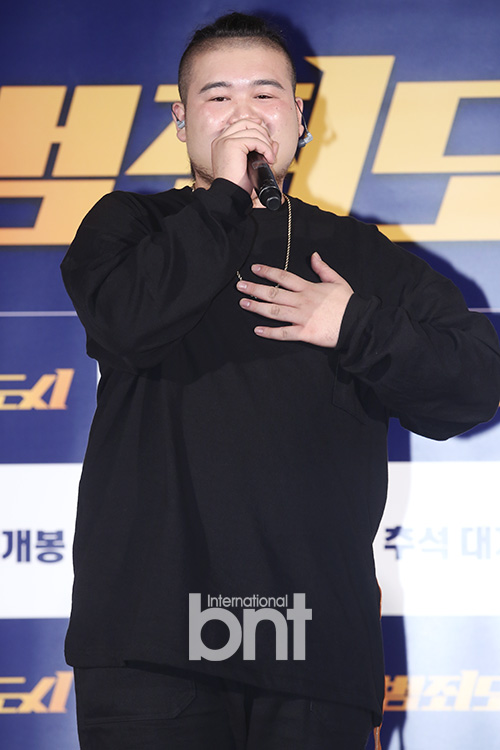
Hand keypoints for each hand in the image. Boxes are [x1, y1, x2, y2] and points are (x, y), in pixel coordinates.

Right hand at [211, 120, 277, 194]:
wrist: (230, 196)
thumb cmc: (238, 185)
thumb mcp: (250, 165)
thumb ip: (260, 151)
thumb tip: (274, 143)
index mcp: (221, 144)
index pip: (240, 125)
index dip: (255, 127)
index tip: (266, 137)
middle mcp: (221, 140)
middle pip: (246, 123)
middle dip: (262, 133)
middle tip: (269, 150)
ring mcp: (225, 141)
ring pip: (253, 131)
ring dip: (266, 144)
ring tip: (270, 158)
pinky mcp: (232, 145)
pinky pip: (255, 140)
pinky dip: (266, 149)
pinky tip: (268, 160)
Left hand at [236, 252, 353, 346]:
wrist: (358, 323)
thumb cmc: (348, 303)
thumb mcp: (337, 281)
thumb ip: (323, 268)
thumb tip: (313, 255)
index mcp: (309, 288)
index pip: (284, 277)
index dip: (268, 272)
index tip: (254, 268)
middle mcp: (302, 301)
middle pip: (274, 293)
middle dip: (255, 289)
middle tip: (240, 286)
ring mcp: (302, 317)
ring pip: (275, 311)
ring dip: (257, 307)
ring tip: (243, 303)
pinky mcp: (305, 333)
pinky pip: (284, 333)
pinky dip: (270, 332)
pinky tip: (257, 330)